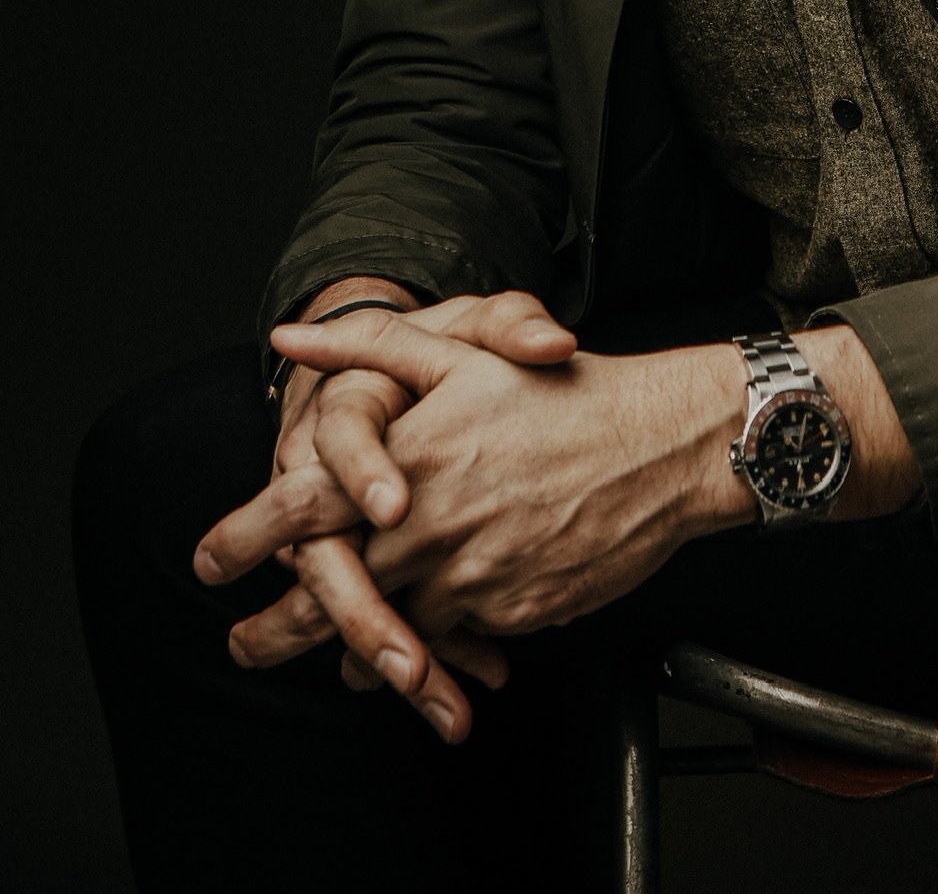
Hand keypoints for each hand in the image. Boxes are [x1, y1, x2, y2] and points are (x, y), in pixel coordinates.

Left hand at [200, 309, 749, 713]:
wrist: (664, 443)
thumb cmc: (564, 388)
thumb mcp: (463, 349)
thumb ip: (370, 345)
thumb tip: (290, 339)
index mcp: (410, 458)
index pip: (303, 508)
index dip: (246, 537)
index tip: (209, 561)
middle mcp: (433, 525)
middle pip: (334, 589)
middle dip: (278, 626)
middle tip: (243, 645)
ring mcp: (475, 574)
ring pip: (393, 628)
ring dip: (355, 650)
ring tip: (327, 662)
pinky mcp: (516, 610)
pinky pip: (457, 640)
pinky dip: (432, 652)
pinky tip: (419, 656)